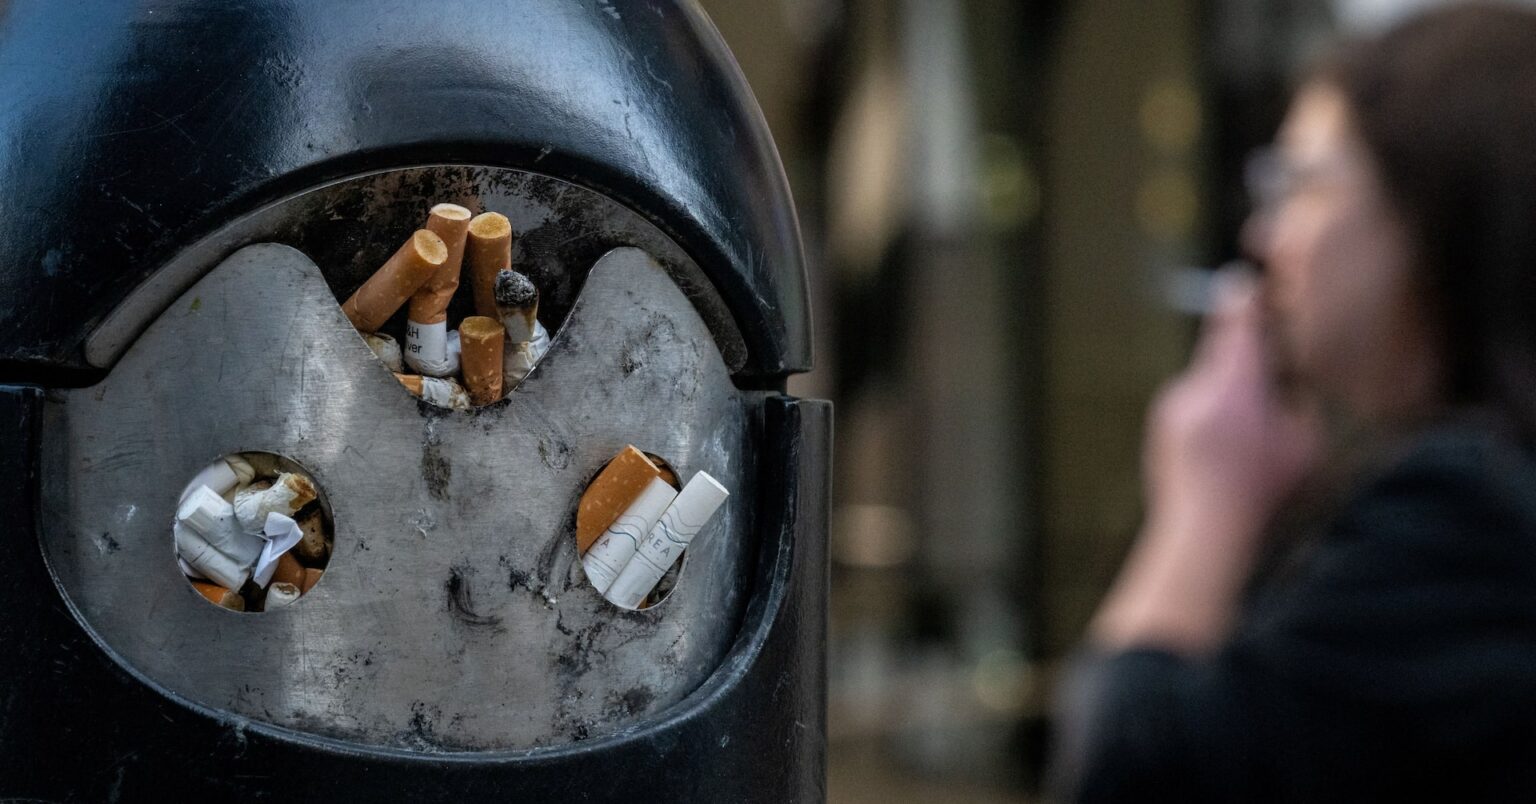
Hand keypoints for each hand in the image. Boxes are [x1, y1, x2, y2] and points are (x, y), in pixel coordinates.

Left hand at [1091, 272, 1320, 652]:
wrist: (1201, 528)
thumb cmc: (1260, 490)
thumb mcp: (1304, 443)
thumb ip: (1298, 402)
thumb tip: (1288, 382)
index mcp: (1235, 383)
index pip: (1239, 323)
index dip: (1246, 299)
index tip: (1246, 281)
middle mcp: (1197, 385)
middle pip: (1221, 349)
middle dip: (1244, 356)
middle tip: (1268, 373)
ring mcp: (1173, 405)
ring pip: (1207, 380)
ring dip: (1227, 392)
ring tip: (1246, 434)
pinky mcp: (1162, 425)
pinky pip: (1192, 405)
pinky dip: (1209, 416)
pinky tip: (1223, 449)